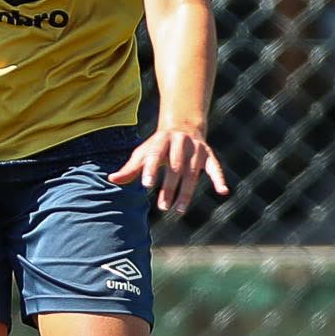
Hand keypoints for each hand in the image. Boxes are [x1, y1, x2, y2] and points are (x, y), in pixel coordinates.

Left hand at [108, 122, 229, 215]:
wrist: (183, 125)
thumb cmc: (158, 145)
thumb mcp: (143, 152)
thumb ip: (130, 168)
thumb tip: (111, 179)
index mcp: (161, 140)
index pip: (155, 155)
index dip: (150, 169)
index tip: (146, 185)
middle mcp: (179, 142)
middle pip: (175, 166)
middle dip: (169, 186)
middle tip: (163, 207)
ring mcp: (196, 148)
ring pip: (192, 172)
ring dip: (186, 191)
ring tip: (179, 210)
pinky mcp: (209, 155)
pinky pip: (215, 168)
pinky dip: (219, 178)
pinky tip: (223, 191)